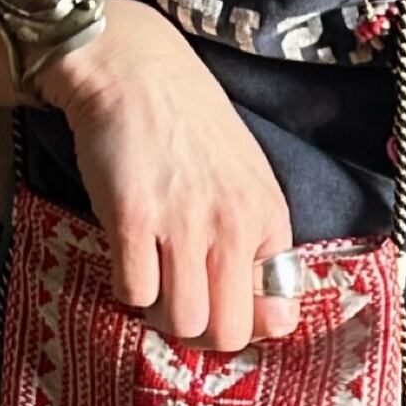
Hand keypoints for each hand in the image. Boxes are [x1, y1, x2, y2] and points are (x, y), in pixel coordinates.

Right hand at [37, 7, 302, 353]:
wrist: (134, 71)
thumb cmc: (189, 126)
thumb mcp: (246, 178)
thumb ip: (255, 239)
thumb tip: (262, 312)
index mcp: (268, 217)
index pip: (279, 314)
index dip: (246, 324)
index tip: (222, 307)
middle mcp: (234, 224)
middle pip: (229, 333)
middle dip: (201, 334)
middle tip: (181, 306)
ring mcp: (184, 223)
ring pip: (181, 322)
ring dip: (160, 314)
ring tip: (153, 279)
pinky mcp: (133, 218)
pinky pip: (133, 292)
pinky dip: (126, 287)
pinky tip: (128, 256)